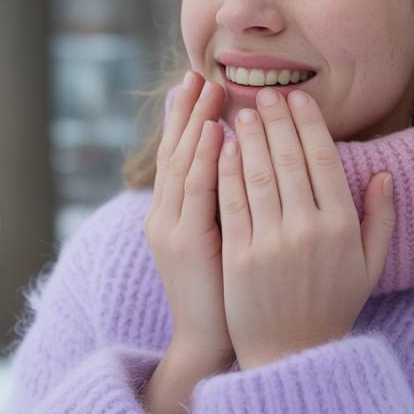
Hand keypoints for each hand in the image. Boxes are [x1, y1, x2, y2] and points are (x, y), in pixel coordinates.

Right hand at [144, 71, 233, 362]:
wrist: (211, 340)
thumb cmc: (229, 289)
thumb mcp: (224, 237)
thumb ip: (229, 198)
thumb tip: (248, 157)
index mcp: (175, 212)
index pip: (181, 153)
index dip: (188, 118)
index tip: (202, 83)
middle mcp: (165, 214)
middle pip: (174, 149)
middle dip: (186, 110)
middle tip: (199, 72)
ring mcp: (170, 226)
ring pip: (181, 162)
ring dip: (195, 122)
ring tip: (207, 88)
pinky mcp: (183, 241)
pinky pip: (194, 191)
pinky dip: (202, 158)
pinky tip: (214, 132)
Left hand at [217, 86, 394, 370]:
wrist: (292, 357)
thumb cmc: (333, 307)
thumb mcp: (370, 266)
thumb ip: (382, 218)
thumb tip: (384, 173)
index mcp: (342, 227)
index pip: (323, 160)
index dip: (309, 125)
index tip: (298, 99)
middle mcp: (309, 230)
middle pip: (289, 160)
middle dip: (276, 121)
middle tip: (266, 93)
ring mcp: (272, 243)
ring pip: (259, 175)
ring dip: (249, 138)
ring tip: (241, 112)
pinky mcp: (240, 257)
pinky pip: (233, 203)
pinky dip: (227, 171)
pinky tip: (223, 148)